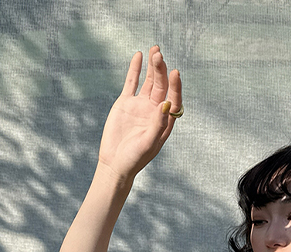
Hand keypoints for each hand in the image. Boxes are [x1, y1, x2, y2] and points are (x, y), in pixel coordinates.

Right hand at [97, 46, 182, 183]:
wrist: (115, 163)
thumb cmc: (135, 158)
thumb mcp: (148, 143)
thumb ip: (158, 124)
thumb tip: (166, 103)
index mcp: (165, 121)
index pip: (173, 99)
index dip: (175, 86)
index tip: (175, 73)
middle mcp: (155, 110)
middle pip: (161, 86)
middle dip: (161, 70)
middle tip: (158, 55)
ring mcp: (140, 105)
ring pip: (149, 81)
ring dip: (152, 66)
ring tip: (155, 49)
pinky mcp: (125, 103)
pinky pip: (132, 82)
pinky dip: (135, 69)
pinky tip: (139, 55)